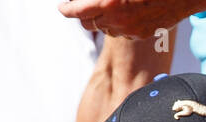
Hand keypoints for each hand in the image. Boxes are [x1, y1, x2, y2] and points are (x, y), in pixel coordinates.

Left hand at [56, 0, 195, 37]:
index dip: (66, 9)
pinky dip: (120, 23)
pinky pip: (123, 32)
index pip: (75, 11)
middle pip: (88, 25)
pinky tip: (128, 11)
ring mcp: (130, 30)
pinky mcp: (142, 35)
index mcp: (107, 1)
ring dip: (103, 19)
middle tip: (83, 6)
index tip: (63, 7)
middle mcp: (116, 19)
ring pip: (106, 29)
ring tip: (110, 6)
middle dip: (83, 16)